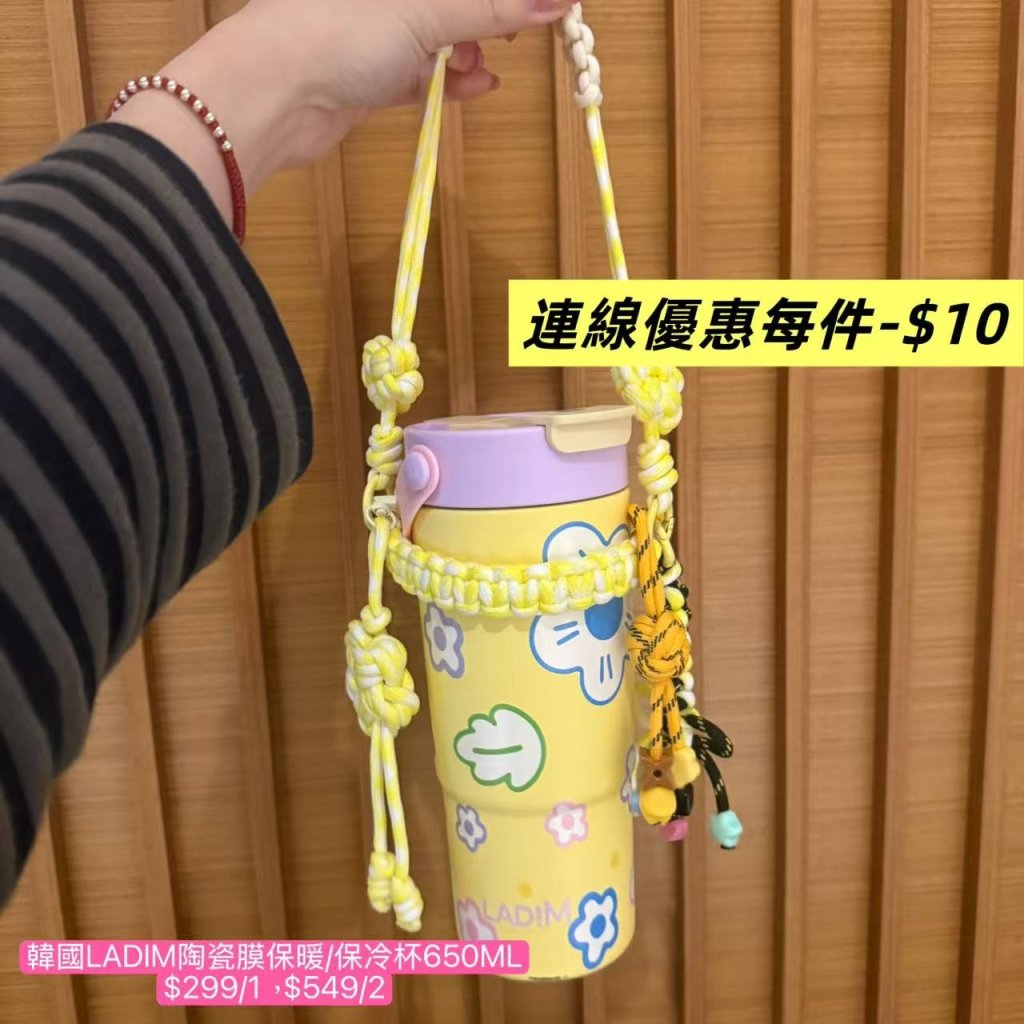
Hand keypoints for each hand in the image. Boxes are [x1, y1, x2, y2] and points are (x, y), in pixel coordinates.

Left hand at [112, 0, 572, 212]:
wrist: (271, 96)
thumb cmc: (335, 31)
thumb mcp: (427, 12)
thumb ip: (492, 7)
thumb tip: (557, 1)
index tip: (552, 4)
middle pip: (453, 2)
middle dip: (489, 15)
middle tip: (526, 27)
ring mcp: (374, 32)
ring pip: (440, 37)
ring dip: (469, 52)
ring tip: (480, 66)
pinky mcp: (370, 76)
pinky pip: (423, 74)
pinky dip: (451, 81)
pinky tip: (478, 86)